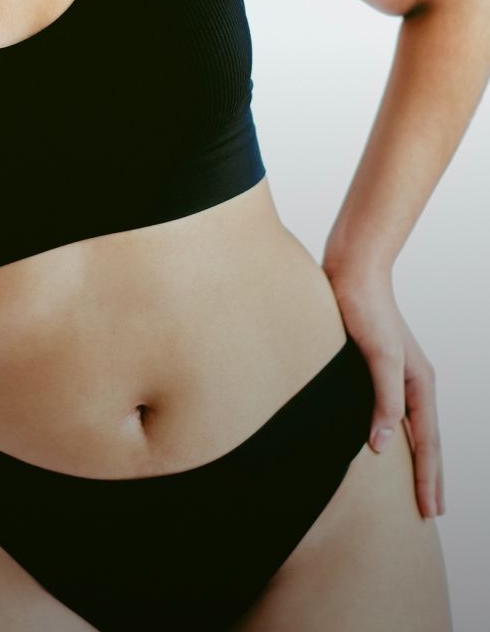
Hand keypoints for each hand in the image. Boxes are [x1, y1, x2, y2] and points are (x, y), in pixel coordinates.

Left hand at [326, 268, 444, 520]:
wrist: (351, 271)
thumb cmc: (365, 310)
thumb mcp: (379, 357)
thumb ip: (385, 401)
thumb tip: (383, 447)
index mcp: (420, 383)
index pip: (428, 443)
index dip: (429, 479)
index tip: (431, 512)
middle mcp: (412, 381)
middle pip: (426, 439)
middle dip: (430, 476)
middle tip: (432, 511)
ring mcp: (395, 374)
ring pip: (410, 426)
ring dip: (415, 457)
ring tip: (414, 484)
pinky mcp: (373, 366)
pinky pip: (390, 410)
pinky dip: (393, 432)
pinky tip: (383, 440)